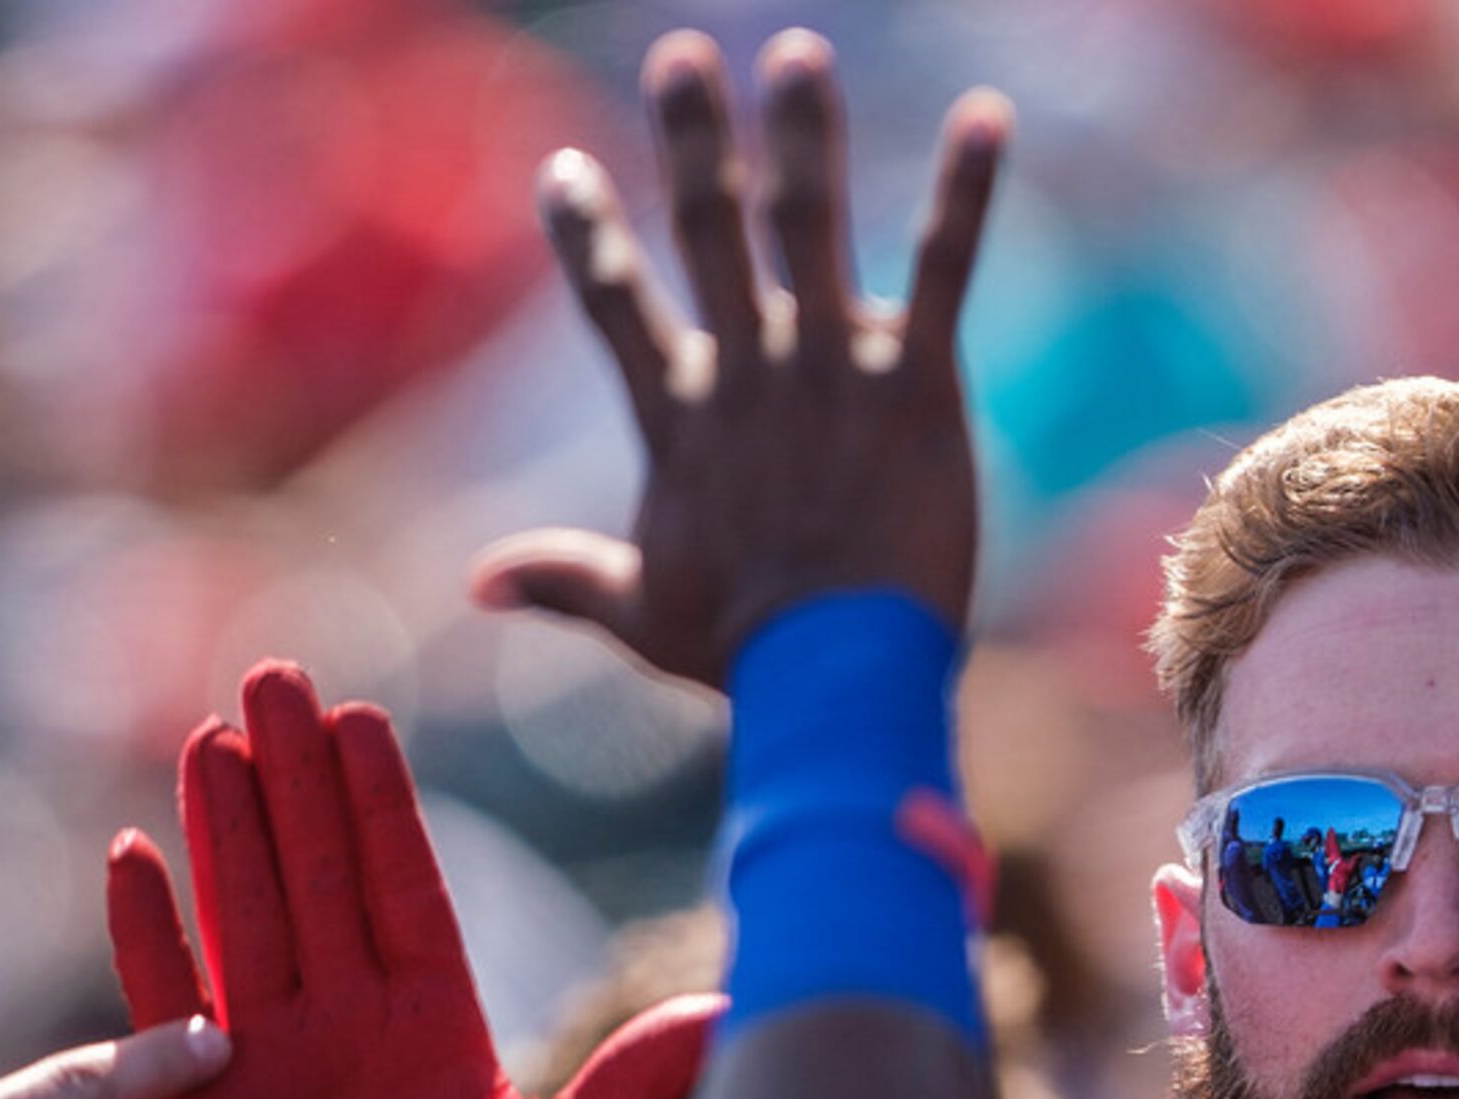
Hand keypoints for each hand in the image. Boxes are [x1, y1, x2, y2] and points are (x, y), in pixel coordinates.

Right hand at [108, 661, 718, 1098]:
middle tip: (275, 675)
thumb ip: (635, 1079)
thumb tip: (732, 1003)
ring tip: (212, 734)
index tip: (365, 717)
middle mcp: (351, 1020)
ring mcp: (274, 1057)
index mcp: (435, 1020)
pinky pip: (166, 1005)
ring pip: (245, 914)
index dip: (381, 801)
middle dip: (297, 775)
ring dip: (226, 827)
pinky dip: (148, 937)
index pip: (406, 885)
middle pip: (319, 872)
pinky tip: (131, 856)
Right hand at [468, 28, 1011, 681]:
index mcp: (682, 419)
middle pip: (706, 229)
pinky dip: (963, 190)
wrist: (836, 677)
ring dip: (804, 134)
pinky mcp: (916, 382)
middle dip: (694, 138)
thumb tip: (475, 582)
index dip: (587, 236)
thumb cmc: (746, 653)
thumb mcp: (641, 614)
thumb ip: (563, 579)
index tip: (567, 170)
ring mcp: (831, 368)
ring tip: (798, 55)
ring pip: (805, 224)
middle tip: (684, 55)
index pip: (616, 306)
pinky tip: (984, 116)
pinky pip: (941, 268)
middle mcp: (747, 372)